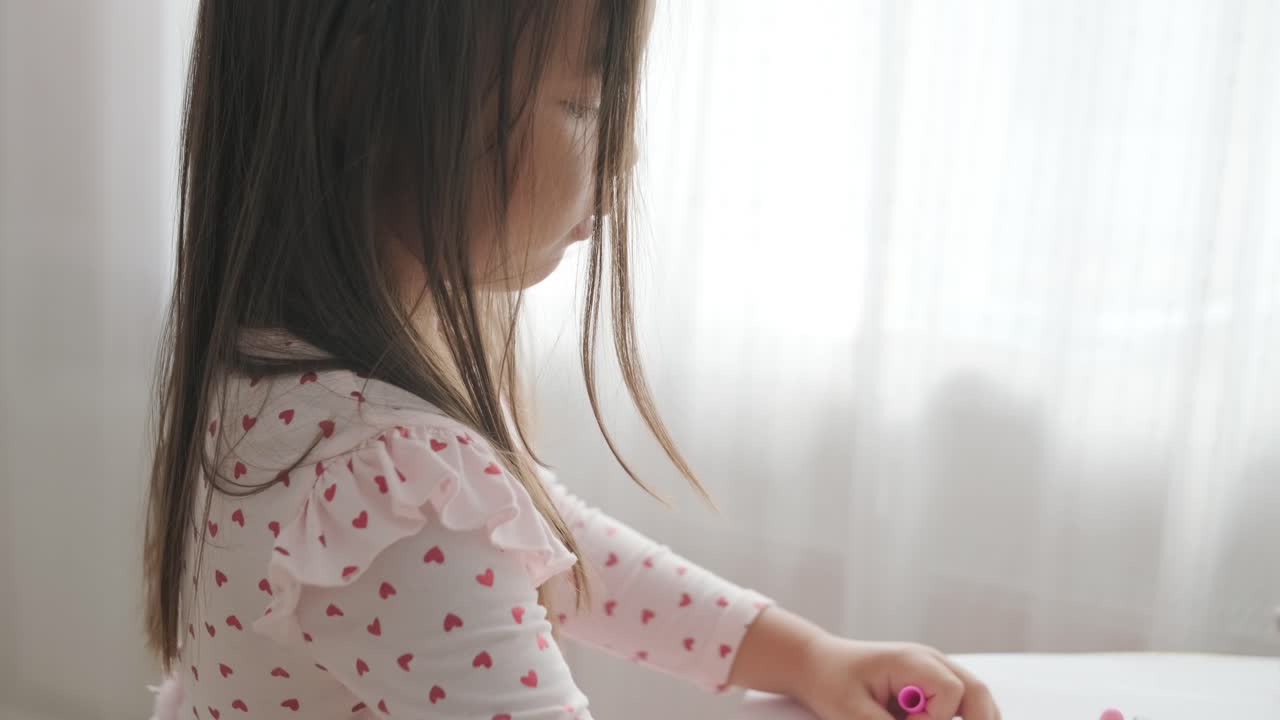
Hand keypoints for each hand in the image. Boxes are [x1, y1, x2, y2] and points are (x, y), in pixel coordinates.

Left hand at [795, 634, 1001, 719]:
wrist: (818, 664)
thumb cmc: (830, 682)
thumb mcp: (851, 712)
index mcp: (912, 660)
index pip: (952, 690)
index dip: (936, 719)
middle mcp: (931, 662)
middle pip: (978, 693)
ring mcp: (936, 672)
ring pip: (978, 700)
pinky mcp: (932, 686)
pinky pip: (963, 705)